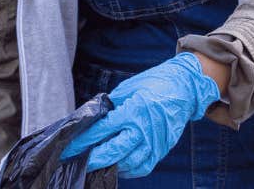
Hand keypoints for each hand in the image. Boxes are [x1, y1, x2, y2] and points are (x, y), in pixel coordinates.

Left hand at [62, 53, 220, 178]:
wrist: (183, 89)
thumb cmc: (152, 84)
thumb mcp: (126, 90)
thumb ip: (110, 107)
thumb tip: (92, 121)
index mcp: (132, 112)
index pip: (102, 131)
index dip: (83, 140)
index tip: (70, 147)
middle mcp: (143, 130)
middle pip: (114, 151)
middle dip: (93, 159)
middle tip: (77, 162)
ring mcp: (154, 143)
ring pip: (128, 163)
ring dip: (110, 166)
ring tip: (94, 166)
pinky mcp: (162, 149)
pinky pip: (143, 167)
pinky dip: (128, 170)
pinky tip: (117, 167)